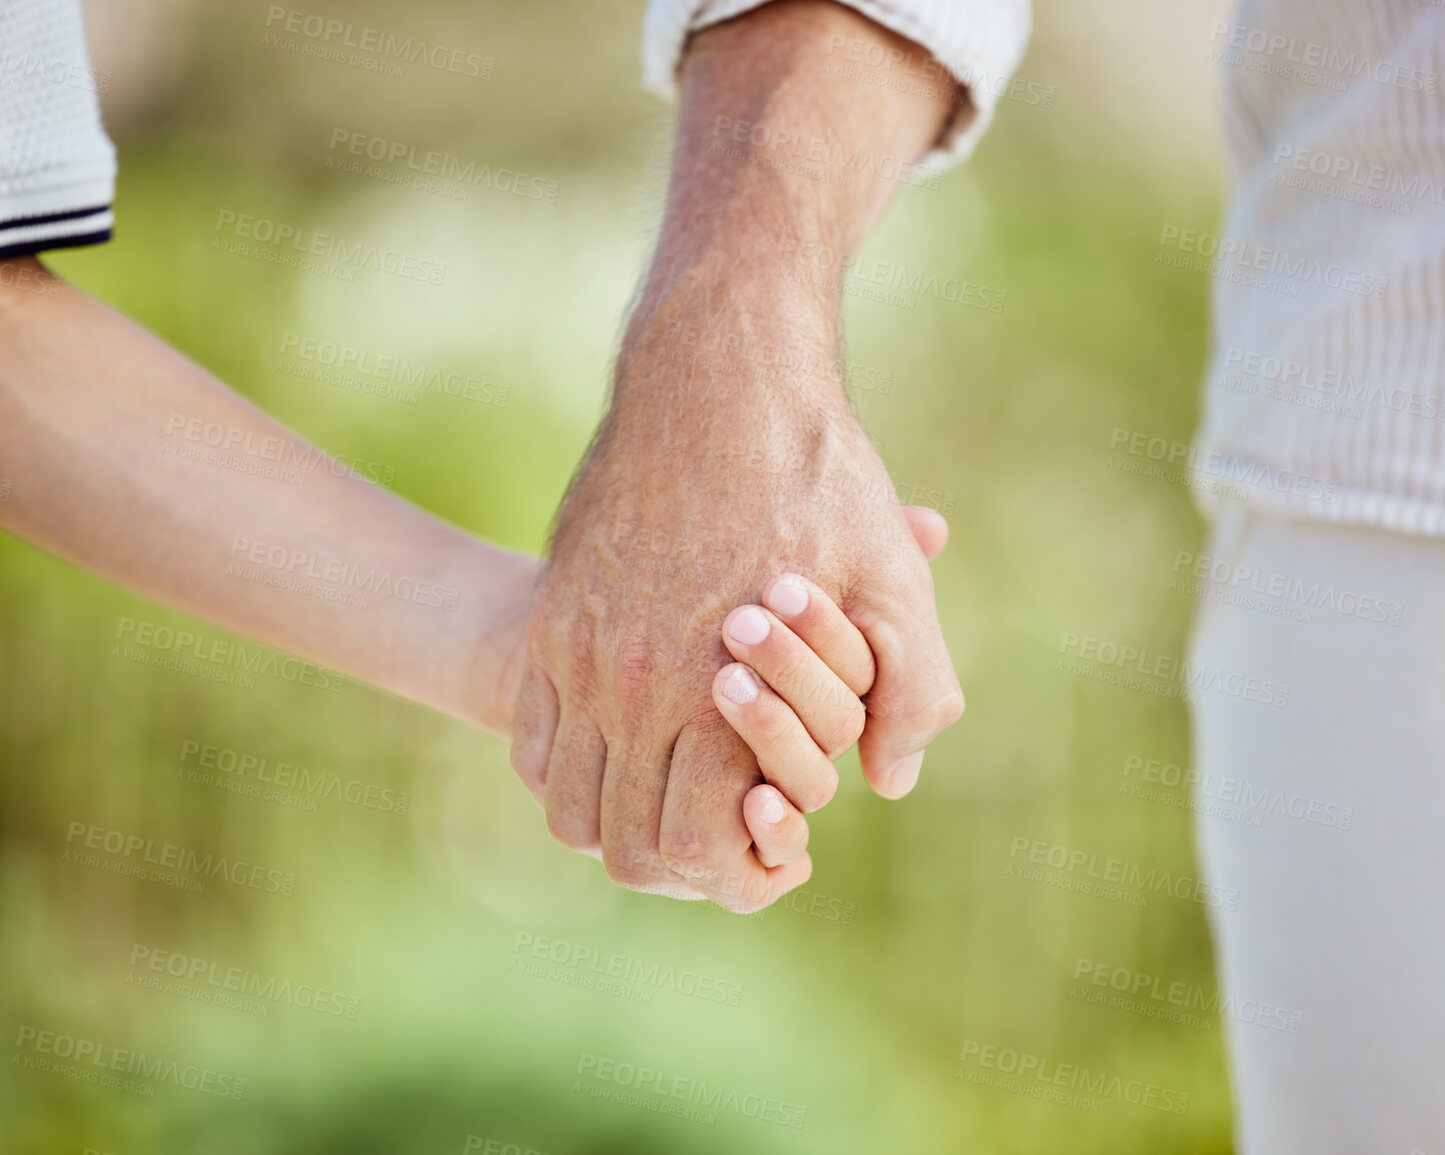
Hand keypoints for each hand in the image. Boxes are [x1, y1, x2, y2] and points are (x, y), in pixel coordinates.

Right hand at [509, 0, 962, 911]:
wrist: (715, 374)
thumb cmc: (817, 476)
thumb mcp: (891, 581)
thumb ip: (910, 693)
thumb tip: (886, 783)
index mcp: (716, 692)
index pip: (691, 846)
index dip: (731, 871)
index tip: (766, 848)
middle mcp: (631, 684)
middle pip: (622, 843)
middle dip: (673, 862)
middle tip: (719, 838)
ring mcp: (580, 649)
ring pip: (566, 803)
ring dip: (617, 822)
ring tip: (672, 801)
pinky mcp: (556, 614)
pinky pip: (534, 739)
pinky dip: (571, 769)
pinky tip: (626, 747)